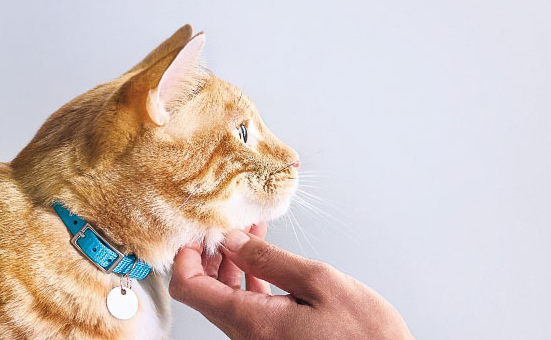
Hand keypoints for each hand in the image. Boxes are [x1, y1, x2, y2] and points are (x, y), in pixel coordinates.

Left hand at [171, 224, 413, 339]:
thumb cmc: (365, 334)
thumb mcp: (321, 282)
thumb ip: (271, 260)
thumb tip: (233, 240)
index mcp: (252, 322)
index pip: (189, 287)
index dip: (186, 254)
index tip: (199, 229)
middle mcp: (246, 337)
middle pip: (203, 292)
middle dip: (210, 253)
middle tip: (226, 222)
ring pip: (225, 299)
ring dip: (232, 263)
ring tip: (250, 232)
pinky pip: (246, 308)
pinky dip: (249, 280)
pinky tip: (264, 258)